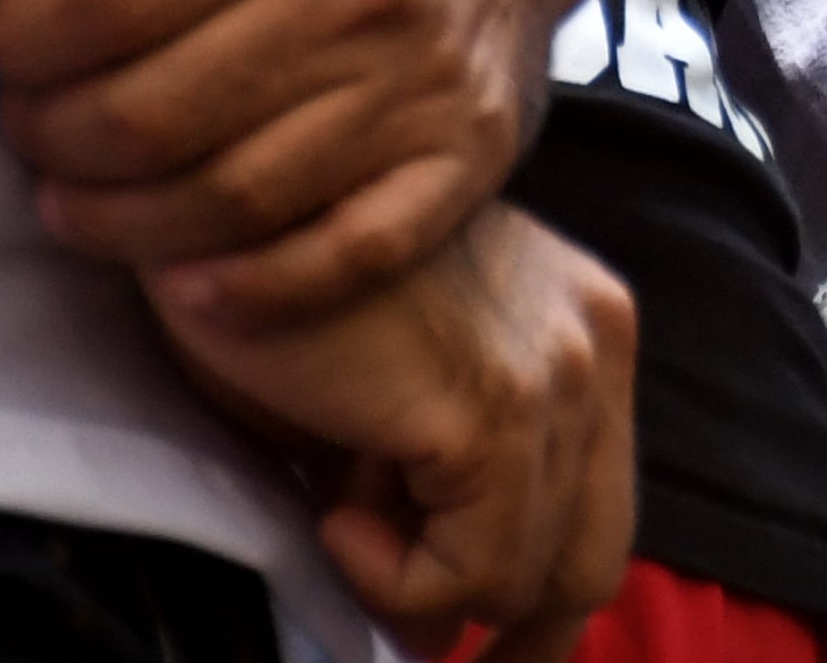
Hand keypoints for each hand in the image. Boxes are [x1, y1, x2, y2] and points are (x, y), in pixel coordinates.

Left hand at [0, 0, 586, 326]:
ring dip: (119, 222)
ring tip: (75, 198)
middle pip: (152, 114)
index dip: (22, 38)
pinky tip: (187, 280)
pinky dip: (255, 290)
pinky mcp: (467, 157)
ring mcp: (424, 85)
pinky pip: (347, 254)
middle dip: (51, 136)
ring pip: (229, 197)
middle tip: (27, 127)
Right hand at [149, 199, 635, 658]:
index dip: (527, 588)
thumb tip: (447, 631)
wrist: (231, 208)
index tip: (444, 624)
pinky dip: (395, 576)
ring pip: (532, 578)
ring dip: (422, 584)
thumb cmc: (285, 290)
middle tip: (420, 653)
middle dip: (519, 637)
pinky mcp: (495, 407)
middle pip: (595, 556)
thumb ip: (436, 498)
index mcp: (584, 332)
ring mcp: (557, 373)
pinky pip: (474, 571)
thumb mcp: (387, 405)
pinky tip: (332, 506)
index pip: (595, 506)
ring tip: (337, 510)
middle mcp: (594, 344)